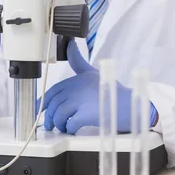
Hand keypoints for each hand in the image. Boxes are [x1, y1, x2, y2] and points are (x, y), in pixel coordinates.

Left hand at [38, 41, 157, 133]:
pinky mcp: (87, 114)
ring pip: (59, 115)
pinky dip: (69, 129)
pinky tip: (73, 130)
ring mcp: (82, 101)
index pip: (53, 90)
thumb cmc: (114, 92)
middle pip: (54, 104)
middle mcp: (78, 87)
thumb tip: (69, 44)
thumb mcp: (94, 73)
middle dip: (50, 116)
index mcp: (78, 79)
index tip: (40, 109)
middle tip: (51, 124)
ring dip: (59, 124)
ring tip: (63, 127)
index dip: (43, 101)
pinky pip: (70, 124)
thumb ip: (79, 62)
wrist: (134, 105)